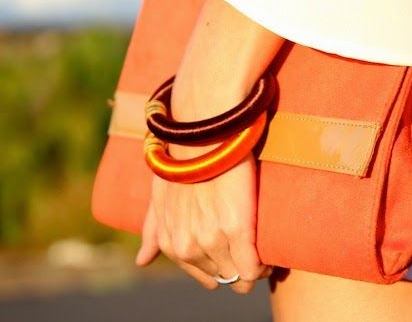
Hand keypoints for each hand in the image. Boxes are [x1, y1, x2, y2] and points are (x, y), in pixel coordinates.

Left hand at [134, 149, 272, 293]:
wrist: (201, 134)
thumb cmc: (182, 161)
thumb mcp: (160, 197)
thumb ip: (153, 231)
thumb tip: (141, 262)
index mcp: (172, 243)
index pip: (207, 277)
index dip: (224, 266)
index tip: (236, 252)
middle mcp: (189, 247)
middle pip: (226, 277)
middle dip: (239, 265)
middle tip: (250, 244)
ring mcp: (212, 240)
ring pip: (242, 275)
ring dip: (254, 265)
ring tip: (261, 243)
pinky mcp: (237, 228)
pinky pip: (255, 268)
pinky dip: (265, 264)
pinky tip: (270, 251)